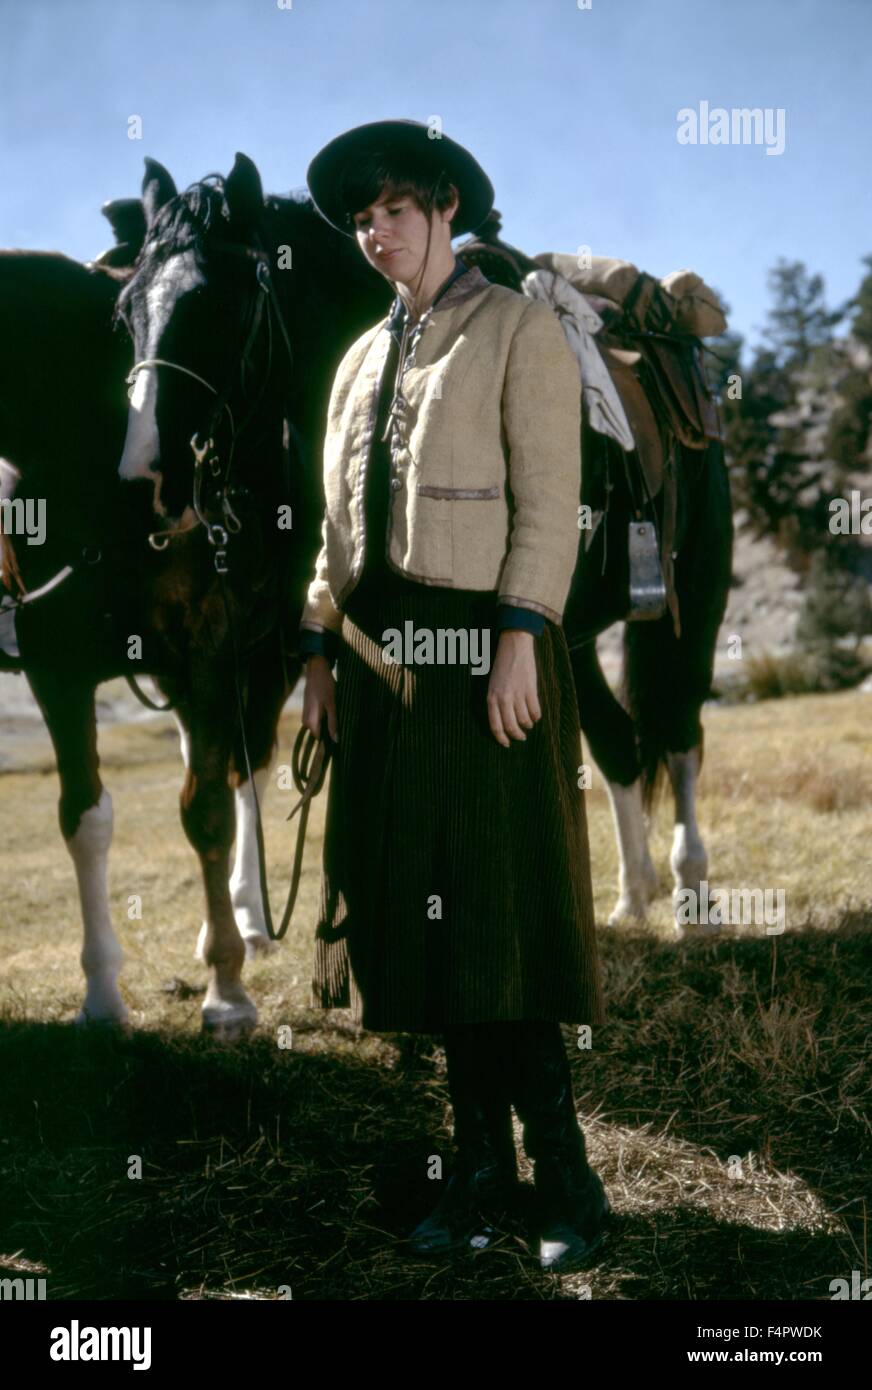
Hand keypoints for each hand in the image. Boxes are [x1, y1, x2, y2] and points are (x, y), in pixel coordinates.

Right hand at [302, 654, 338, 742]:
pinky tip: (330, 710)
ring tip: (335, 713)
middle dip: (329, 730)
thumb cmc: (325, 686)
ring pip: (317, 726)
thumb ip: (333, 723)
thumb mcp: (332, 705)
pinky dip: (323, 718)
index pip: (320, 739)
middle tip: (341, 721)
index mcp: (311, 721)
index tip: (341, 736)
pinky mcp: (307, 711)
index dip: (330, 739)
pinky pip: (315, 720)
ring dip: (327, 723)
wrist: (316, 671)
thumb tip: (336, 740)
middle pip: (318, 733)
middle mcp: (305, 721)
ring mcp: (305, 715)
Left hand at [486, 629, 540, 746]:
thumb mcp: (492, 685)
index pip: (495, 725)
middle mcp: (503, 698)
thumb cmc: (502, 666)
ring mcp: (517, 694)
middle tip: (521, 738)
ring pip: (524, 719)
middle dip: (517, 735)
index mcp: (491, 697)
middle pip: (511, 726)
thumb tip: (503, 721)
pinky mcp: (530, 689)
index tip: (507, 744)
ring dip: (528, 724)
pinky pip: (535, 710)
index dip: (501, 738)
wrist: (514, 646)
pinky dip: (536, 716)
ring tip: (529, 724)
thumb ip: (496, 702)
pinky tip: (536, 716)